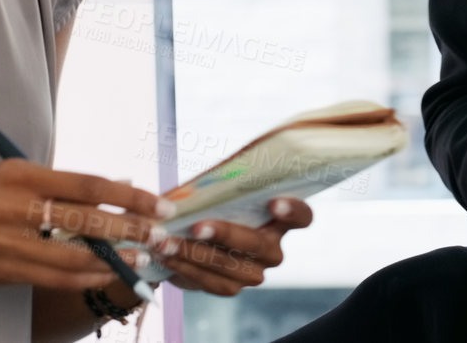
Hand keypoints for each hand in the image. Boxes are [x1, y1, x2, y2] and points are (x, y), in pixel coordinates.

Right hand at [0, 159, 172, 290]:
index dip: (127, 195)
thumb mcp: (7, 177)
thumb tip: (110, 188)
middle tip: (160, 234)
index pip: (87, 184)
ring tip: (142, 258)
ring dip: (114, 259)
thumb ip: (53, 185)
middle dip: (130, 228)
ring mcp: (8, 242)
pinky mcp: (3, 271)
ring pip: (74, 255)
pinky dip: (86, 277)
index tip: (156, 202)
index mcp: (20, 173)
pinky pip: (54, 277)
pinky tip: (107, 274)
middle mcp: (15, 205)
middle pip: (86, 219)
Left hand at [152, 197, 313, 295]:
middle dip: (225, 234)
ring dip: (194, 253)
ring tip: (165, 241)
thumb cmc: (212, 202)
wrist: (192, 234)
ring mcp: (253, 272)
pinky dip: (184, 266)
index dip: (293, 211)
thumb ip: (220, 182)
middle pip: (257, 244)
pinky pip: (209, 281)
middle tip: (197, 226)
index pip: (302, 217)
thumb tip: (202, 180)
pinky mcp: (231, 287)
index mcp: (279, 219)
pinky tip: (164, 255)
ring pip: (229, 266)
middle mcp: (272, 249)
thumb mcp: (219, 187)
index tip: (274, 203)